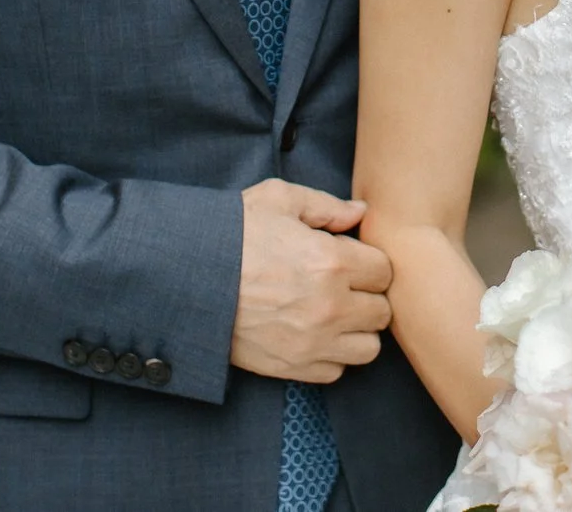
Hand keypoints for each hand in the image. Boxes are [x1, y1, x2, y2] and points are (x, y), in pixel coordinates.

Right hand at [231, 179, 394, 382]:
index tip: (351, 261)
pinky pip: (336, 370)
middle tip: (344, 287)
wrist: (186, 277)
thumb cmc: (231, 234)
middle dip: (367, 296)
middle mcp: (330, 306)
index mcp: (331, 261)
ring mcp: (312, 341)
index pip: (385, 271)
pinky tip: (313, 333)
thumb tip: (361, 212)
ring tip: (334, 313)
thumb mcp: (278, 200)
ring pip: (368, 347)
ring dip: (356, 330)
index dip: (370, 263)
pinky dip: (331, 355)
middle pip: (382, 312)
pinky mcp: (292, 366)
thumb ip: (327, 206)